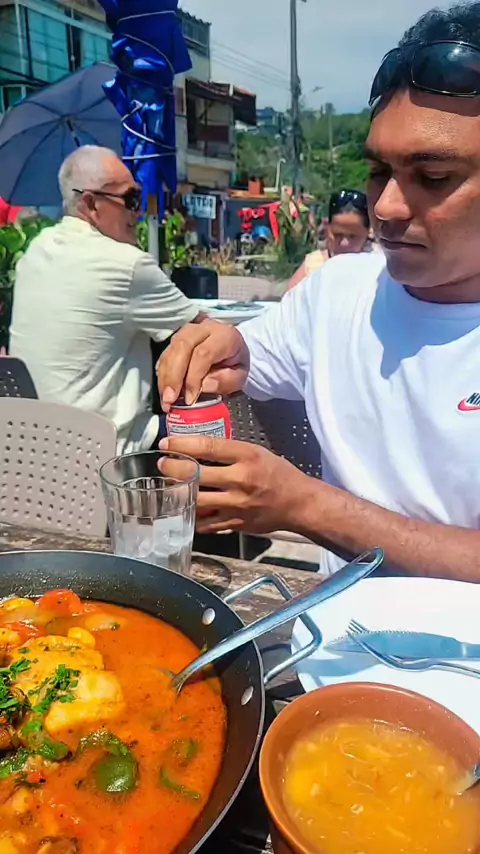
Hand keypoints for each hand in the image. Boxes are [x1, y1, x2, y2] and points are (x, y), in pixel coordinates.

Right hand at [156, 320, 248, 411]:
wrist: (232, 349)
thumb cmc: (235, 363)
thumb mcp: (240, 376)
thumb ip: (226, 381)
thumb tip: (204, 386)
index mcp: (224, 335)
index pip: (203, 353)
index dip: (193, 377)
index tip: (190, 398)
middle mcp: (204, 328)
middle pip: (182, 347)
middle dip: (173, 376)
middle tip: (170, 399)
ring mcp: (188, 331)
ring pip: (170, 350)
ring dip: (165, 378)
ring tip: (166, 399)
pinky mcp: (176, 338)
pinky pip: (165, 355)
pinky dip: (162, 375)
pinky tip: (164, 390)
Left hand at [159, 435, 312, 534]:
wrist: (298, 503)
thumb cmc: (278, 474)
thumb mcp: (256, 452)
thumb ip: (228, 451)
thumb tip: (196, 448)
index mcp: (247, 456)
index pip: (207, 446)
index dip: (182, 444)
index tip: (166, 443)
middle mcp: (241, 480)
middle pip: (196, 474)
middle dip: (173, 467)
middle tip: (163, 463)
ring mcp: (237, 504)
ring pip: (196, 500)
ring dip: (177, 492)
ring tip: (169, 485)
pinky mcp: (235, 523)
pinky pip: (205, 522)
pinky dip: (192, 514)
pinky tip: (184, 506)